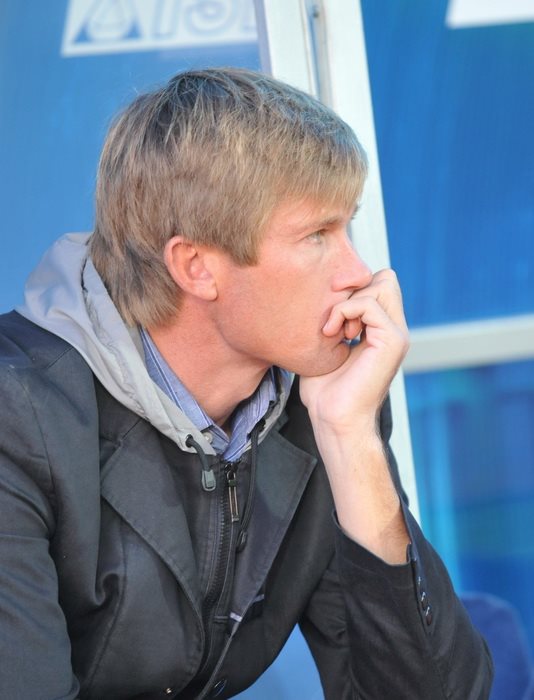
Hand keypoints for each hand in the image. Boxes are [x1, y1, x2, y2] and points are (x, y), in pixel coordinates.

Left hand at [300, 268, 408, 434]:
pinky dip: (345, 311)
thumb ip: (333, 321)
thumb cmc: (325, 392)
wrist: (334, 420)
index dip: (353, 289)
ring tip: (333, 330)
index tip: (330, 314)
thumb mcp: (326, 347)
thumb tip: (318, 296)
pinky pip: (370, 303)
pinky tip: (333, 335)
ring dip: (348, 301)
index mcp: (382, 331)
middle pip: (386, 279)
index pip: (379, 284)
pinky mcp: (392, 341)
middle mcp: (394, 330)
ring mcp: (396, 335)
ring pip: (382, 284)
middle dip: (354, 289)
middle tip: (334, 318)